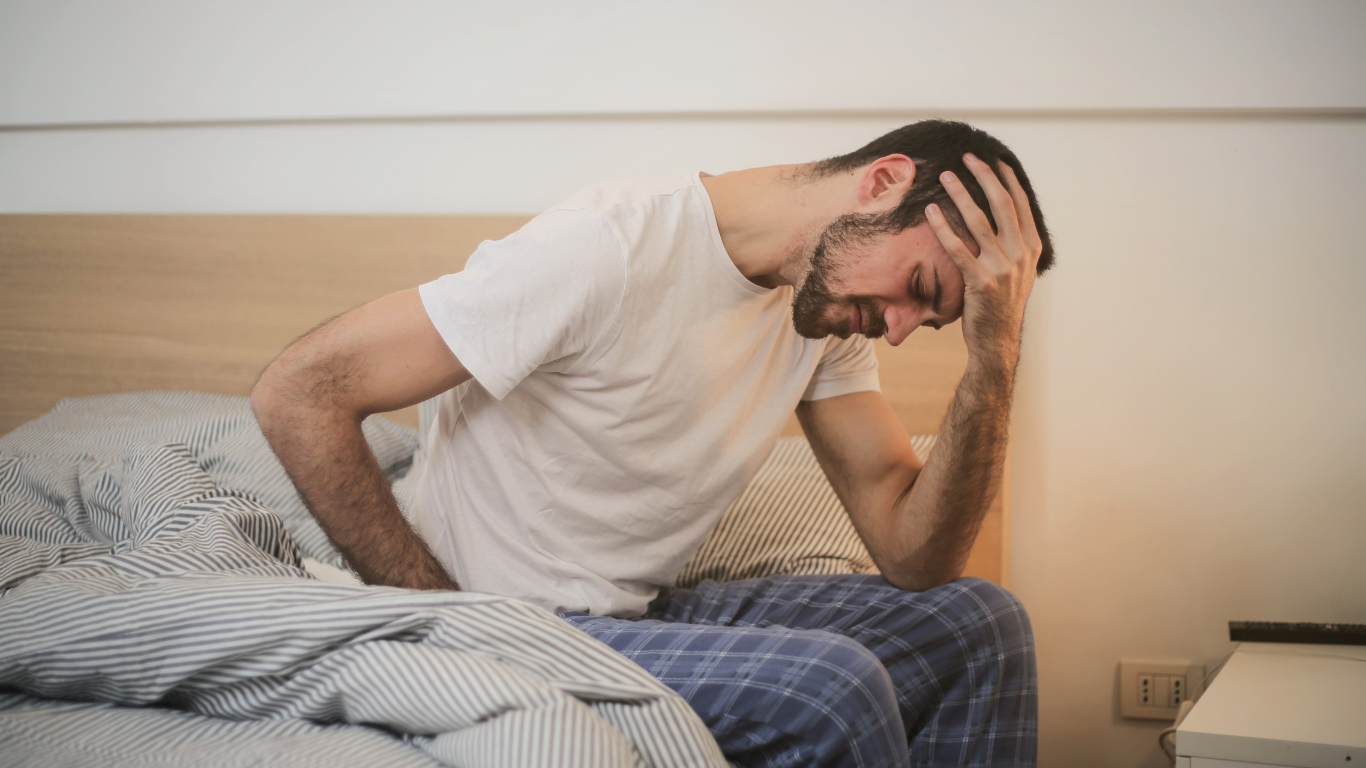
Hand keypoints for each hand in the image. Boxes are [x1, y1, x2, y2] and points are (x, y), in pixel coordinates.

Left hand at [924, 154, 1042, 368]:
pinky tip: (931, 212)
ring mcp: (1002, 268)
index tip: (993, 159)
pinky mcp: (981, 282)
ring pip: (979, 222)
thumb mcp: (1017, 271)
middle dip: (984, 176)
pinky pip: (958, 249)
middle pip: (1002, 204)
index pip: (1020, 204)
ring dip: (961, 195)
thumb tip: (1001, 214)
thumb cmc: (1000, 303)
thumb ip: (1013, 243)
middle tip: (967, 157)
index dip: (1006, 179)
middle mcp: (1021, 254)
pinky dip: (943, 228)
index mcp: (1031, 247)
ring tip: (945, 176)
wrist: (997, 340)